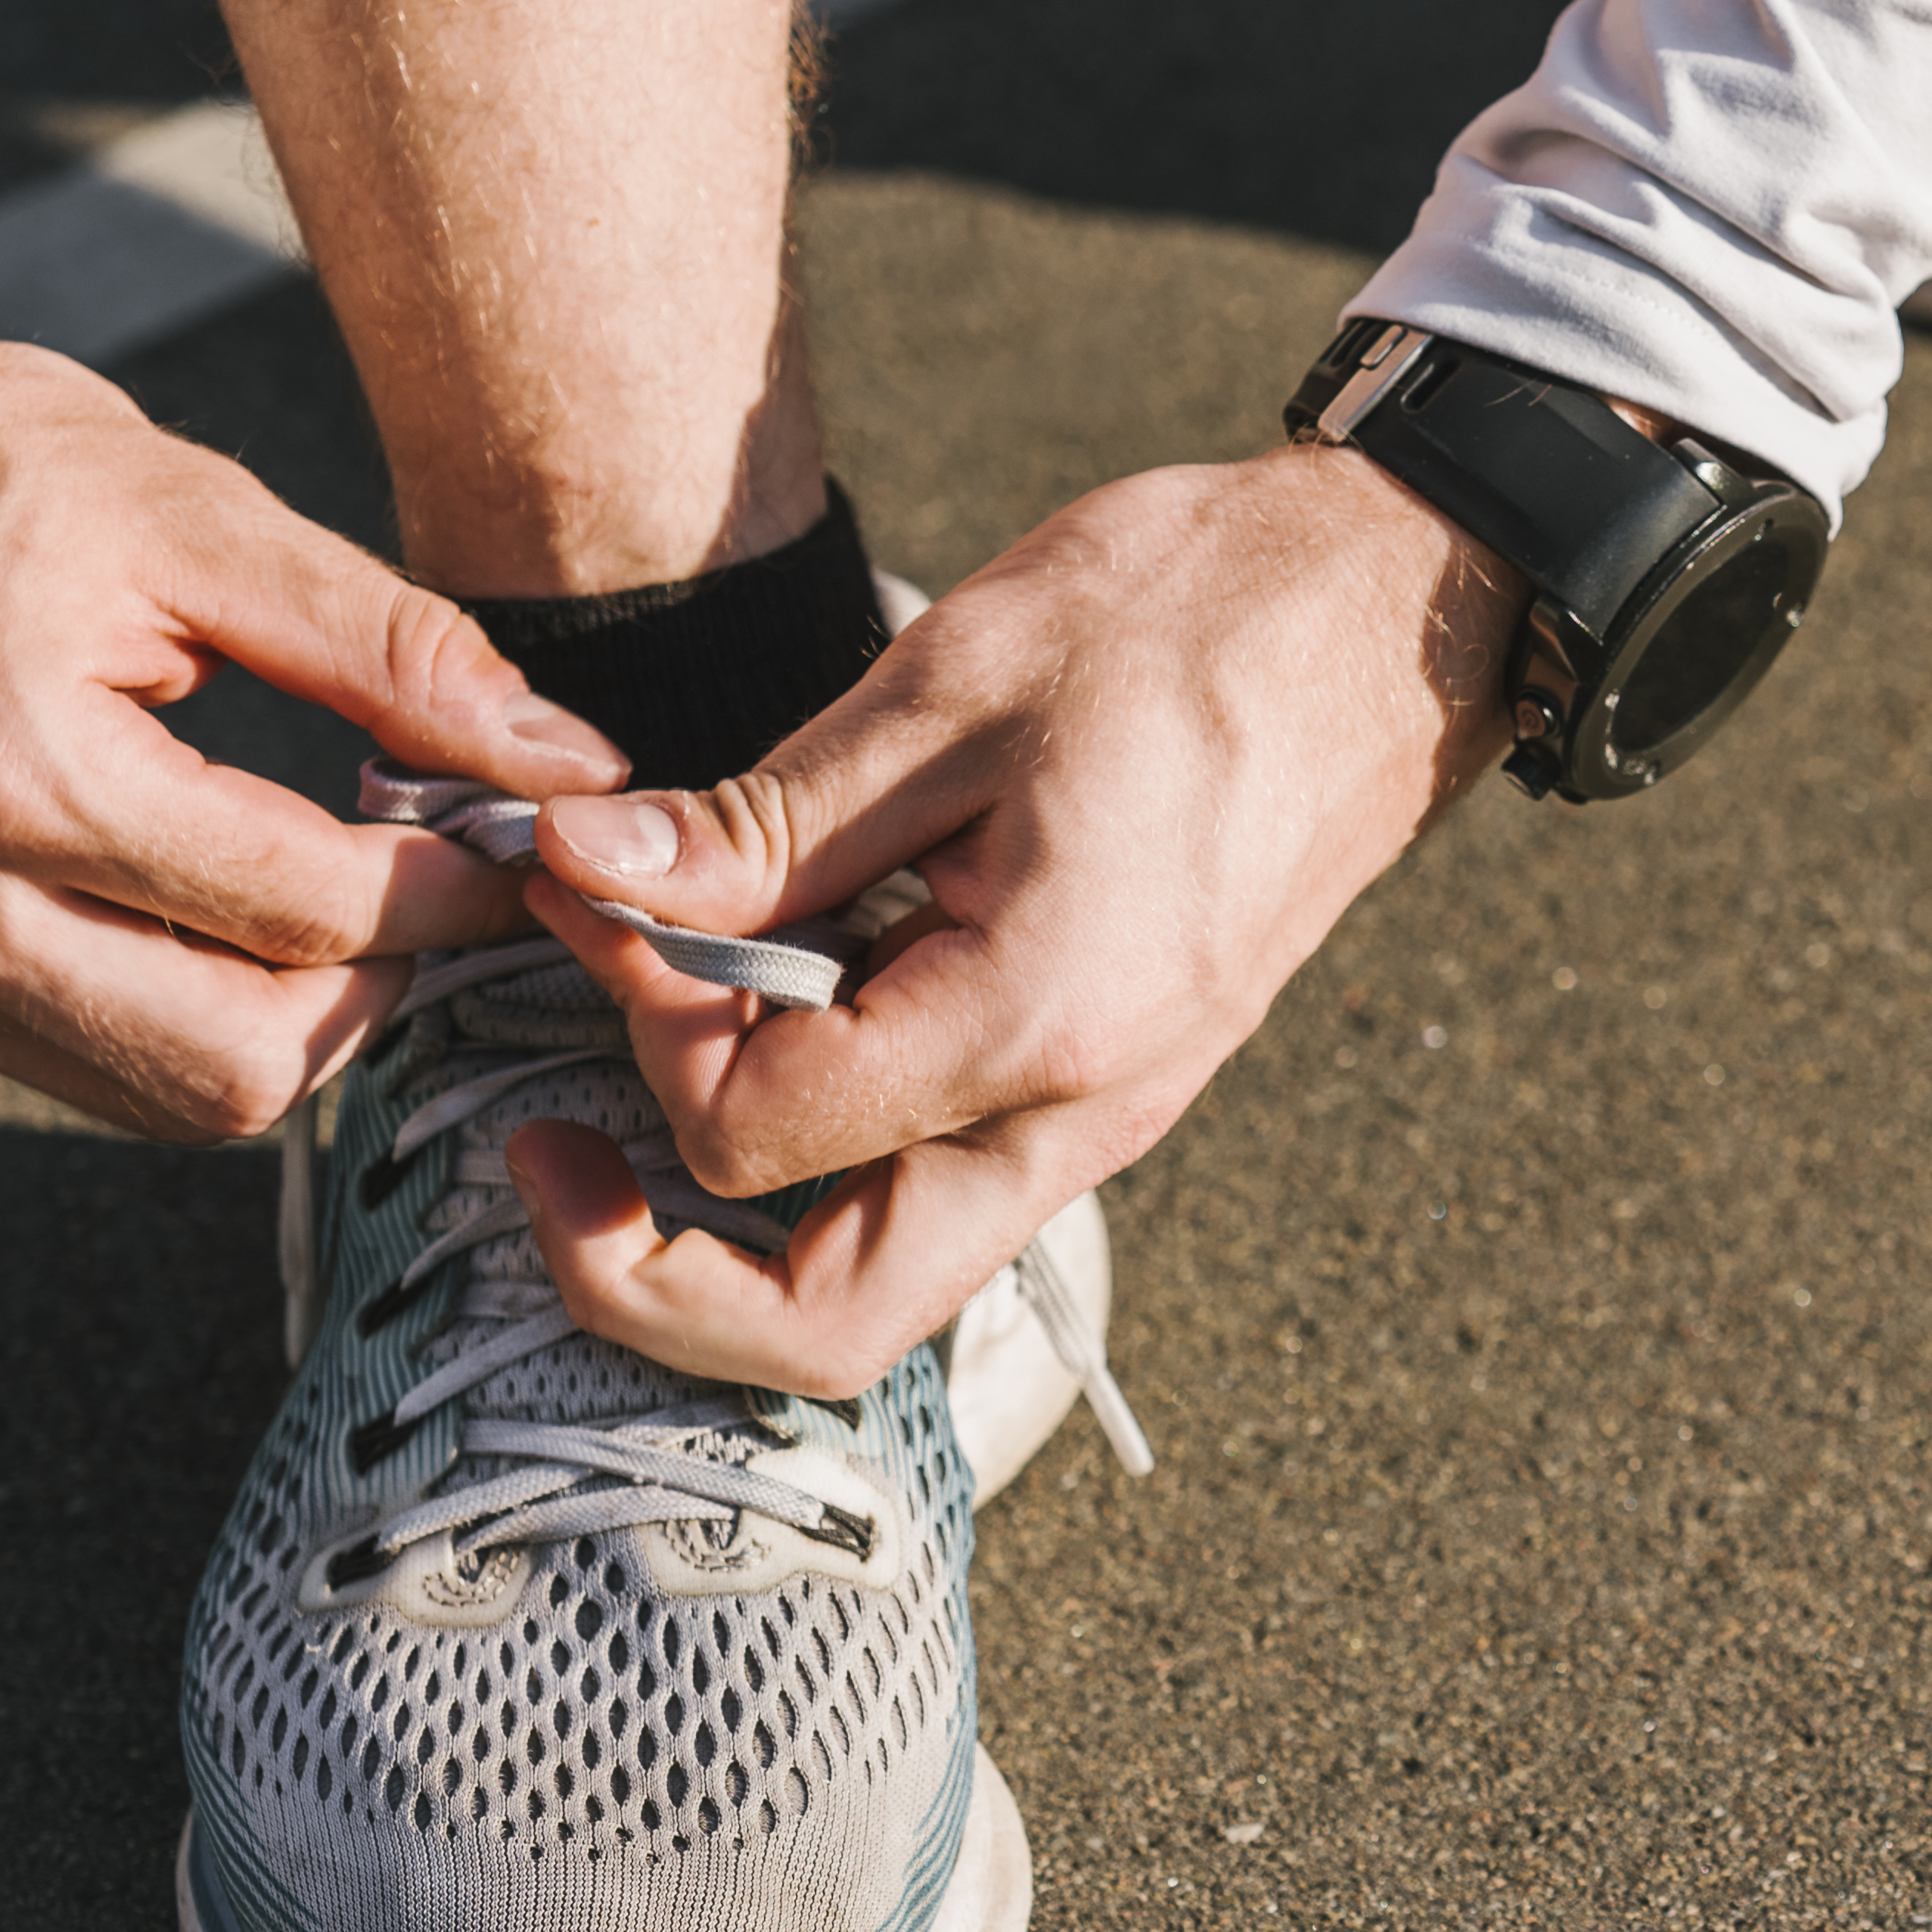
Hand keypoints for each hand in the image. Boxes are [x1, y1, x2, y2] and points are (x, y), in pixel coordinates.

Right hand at [0, 321, 630, 1138]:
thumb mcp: (195, 514)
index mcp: (13, 768)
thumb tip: (567, 763)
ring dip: (280, 1024)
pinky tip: (221, 910)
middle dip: (372, 1000)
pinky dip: (176, 1014)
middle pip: (238, 1068)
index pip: (308, 913)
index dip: (452, 893)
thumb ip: (395, 652)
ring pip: (159, 1096)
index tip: (518, 842)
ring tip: (336, 901)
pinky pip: (69, 1060)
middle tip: (430, 895)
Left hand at [491, 447, 1518, 1390]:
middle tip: (544, 1152)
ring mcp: (1103, 1115)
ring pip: (883, 1280)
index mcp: (1040, 1019)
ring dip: (730, 1231)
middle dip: (651, 1278)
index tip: (597, 895)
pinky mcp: (1101, 1081)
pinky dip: (817, 1155)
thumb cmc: (1189, 615)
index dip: (639, 1027)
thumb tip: (582, 872)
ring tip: (636, 1083)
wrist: (1388, 608)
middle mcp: (1083, 1112)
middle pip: (831, 1323)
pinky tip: (765, 1022)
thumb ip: (759, 823)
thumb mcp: (945, 686)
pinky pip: (934, 1189)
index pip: (759, 1135)